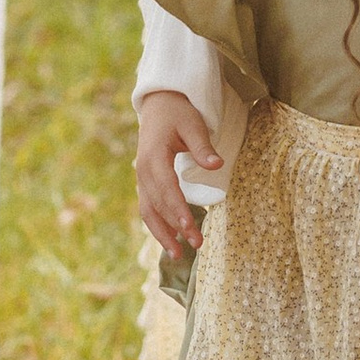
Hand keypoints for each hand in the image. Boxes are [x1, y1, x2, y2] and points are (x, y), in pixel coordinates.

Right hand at [137, 91, 219, 260]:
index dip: (177, 209)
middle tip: (196, 245)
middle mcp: (143, 171)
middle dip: (175, 227)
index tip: (189, 228)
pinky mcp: (145, 182)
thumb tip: (218, 164)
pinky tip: (170, 240)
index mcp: (154, 156)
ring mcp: (142, 178)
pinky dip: (157, 225)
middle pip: (157, 205)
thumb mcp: (193, 124)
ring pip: (148, 211)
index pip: (166, 188)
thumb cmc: (178, 113)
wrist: (158, 104)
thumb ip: (203, 146)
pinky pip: (148, 208)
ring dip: (161, 233)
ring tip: (177, 255)